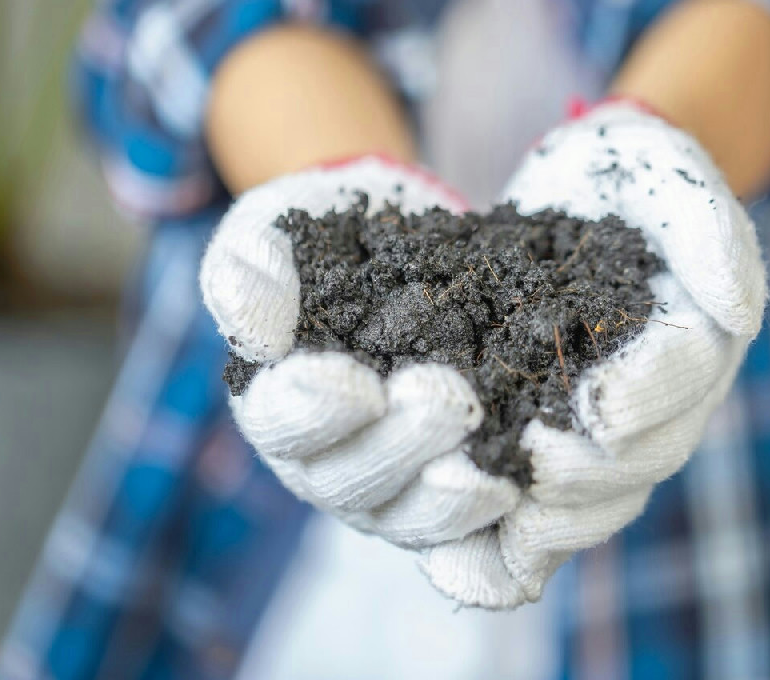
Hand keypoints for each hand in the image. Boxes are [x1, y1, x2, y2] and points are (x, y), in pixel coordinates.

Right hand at [199, 157, 521, 555]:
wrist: (411, 242)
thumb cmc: (330, 237)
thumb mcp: (279, 232)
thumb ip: (251, 268)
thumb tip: (250, 319)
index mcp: (278, 406)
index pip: (282, 424)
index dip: (316, 413)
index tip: (357, 386)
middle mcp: (331, 461)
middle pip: (353, 482)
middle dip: (401, 449)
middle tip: (449, 404)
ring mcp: (395, 486)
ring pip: (415, 518)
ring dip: (452, 500)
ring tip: (491, 473)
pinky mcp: (457, 492)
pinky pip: (472, 537)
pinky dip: (494, 537)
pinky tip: (520, 507)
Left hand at [418, 101, 767, 607]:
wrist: (582, 186)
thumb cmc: (633, 176)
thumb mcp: (672, 180)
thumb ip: (709, 232)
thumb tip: (739, 309)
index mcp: (694, 344)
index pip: (683, 382)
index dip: (645, 399)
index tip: (600, 408)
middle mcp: (655, 403)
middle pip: (637, 462)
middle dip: (589, 473)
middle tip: (536, 466)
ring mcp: (598, 433)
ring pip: (589, 502)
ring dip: (546, 522)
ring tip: (496, 517)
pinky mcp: (538, 440)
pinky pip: (532, 512)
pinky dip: (500, 550)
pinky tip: (456, 567)